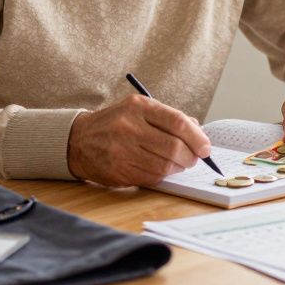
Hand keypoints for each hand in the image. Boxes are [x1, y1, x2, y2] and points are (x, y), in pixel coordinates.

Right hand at [67, 94, 211, 186]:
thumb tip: (198, 132)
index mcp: (138, 107)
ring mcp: (122, 151)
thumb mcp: (139, 109)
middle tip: (194, 158)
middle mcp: (129, 127)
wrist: (78, 140)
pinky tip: (161, 168)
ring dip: (178, 167)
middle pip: (174, 147)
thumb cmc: (116, 123)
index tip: (205, 147)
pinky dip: (163, 175)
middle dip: (191, 156)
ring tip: (179, 163)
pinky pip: (152, 177)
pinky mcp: (118, 171)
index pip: (177, 122)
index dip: (197, 137)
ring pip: (165, 166)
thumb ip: (168, 117)